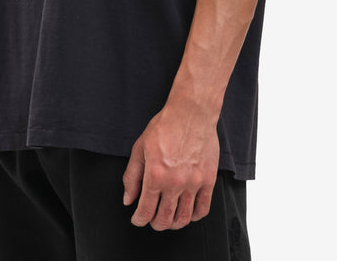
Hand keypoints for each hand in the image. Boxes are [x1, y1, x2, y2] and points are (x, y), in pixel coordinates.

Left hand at [122, 104, 219, 230]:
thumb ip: (132, 176)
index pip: (145, 211)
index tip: (138, 219)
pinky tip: (187, 212)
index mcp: (155, 175)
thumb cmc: (165, 126)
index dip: (139, 219)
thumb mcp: (140, 148)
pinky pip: (203, 209)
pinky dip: (193, 216)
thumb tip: (128, 200)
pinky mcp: (208, 180)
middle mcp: (174, 183)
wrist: (191, 112)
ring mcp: (193, 183)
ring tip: (168, 218)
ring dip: (173, 223)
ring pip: (183, 218)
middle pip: (164, 219)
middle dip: (155, 223)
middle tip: (152, 219)